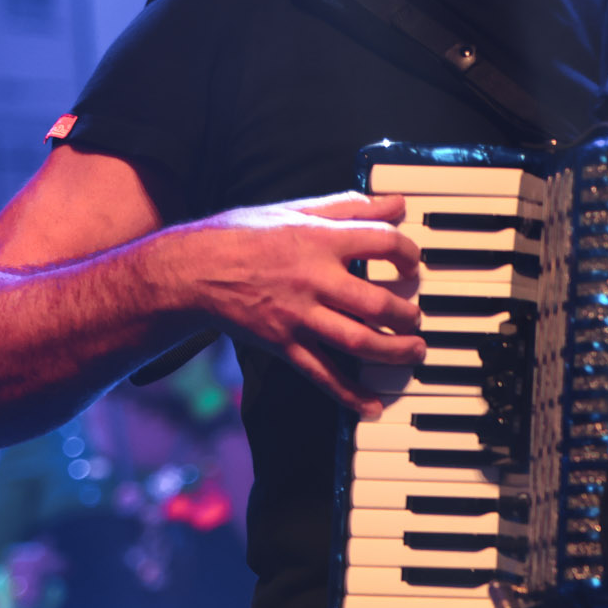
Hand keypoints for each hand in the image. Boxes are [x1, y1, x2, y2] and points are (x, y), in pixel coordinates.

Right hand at [161, 191, 423, 418]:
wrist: (190, 271)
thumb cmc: (243, 235)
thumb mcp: (296, 209)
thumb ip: (349, 206)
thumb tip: (395, 202)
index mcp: (320, 241)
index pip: (383, 243)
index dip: (408, 254)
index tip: (412, 264)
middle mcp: (314, 280)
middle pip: (378, 302)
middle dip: (409, 314)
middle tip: (417, 317)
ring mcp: (299, 316)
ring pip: (359, 341)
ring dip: (395, 351)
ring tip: (414, 351)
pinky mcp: (283, 345)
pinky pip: (322, 375)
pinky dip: (350, 394)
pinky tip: (373, 406)